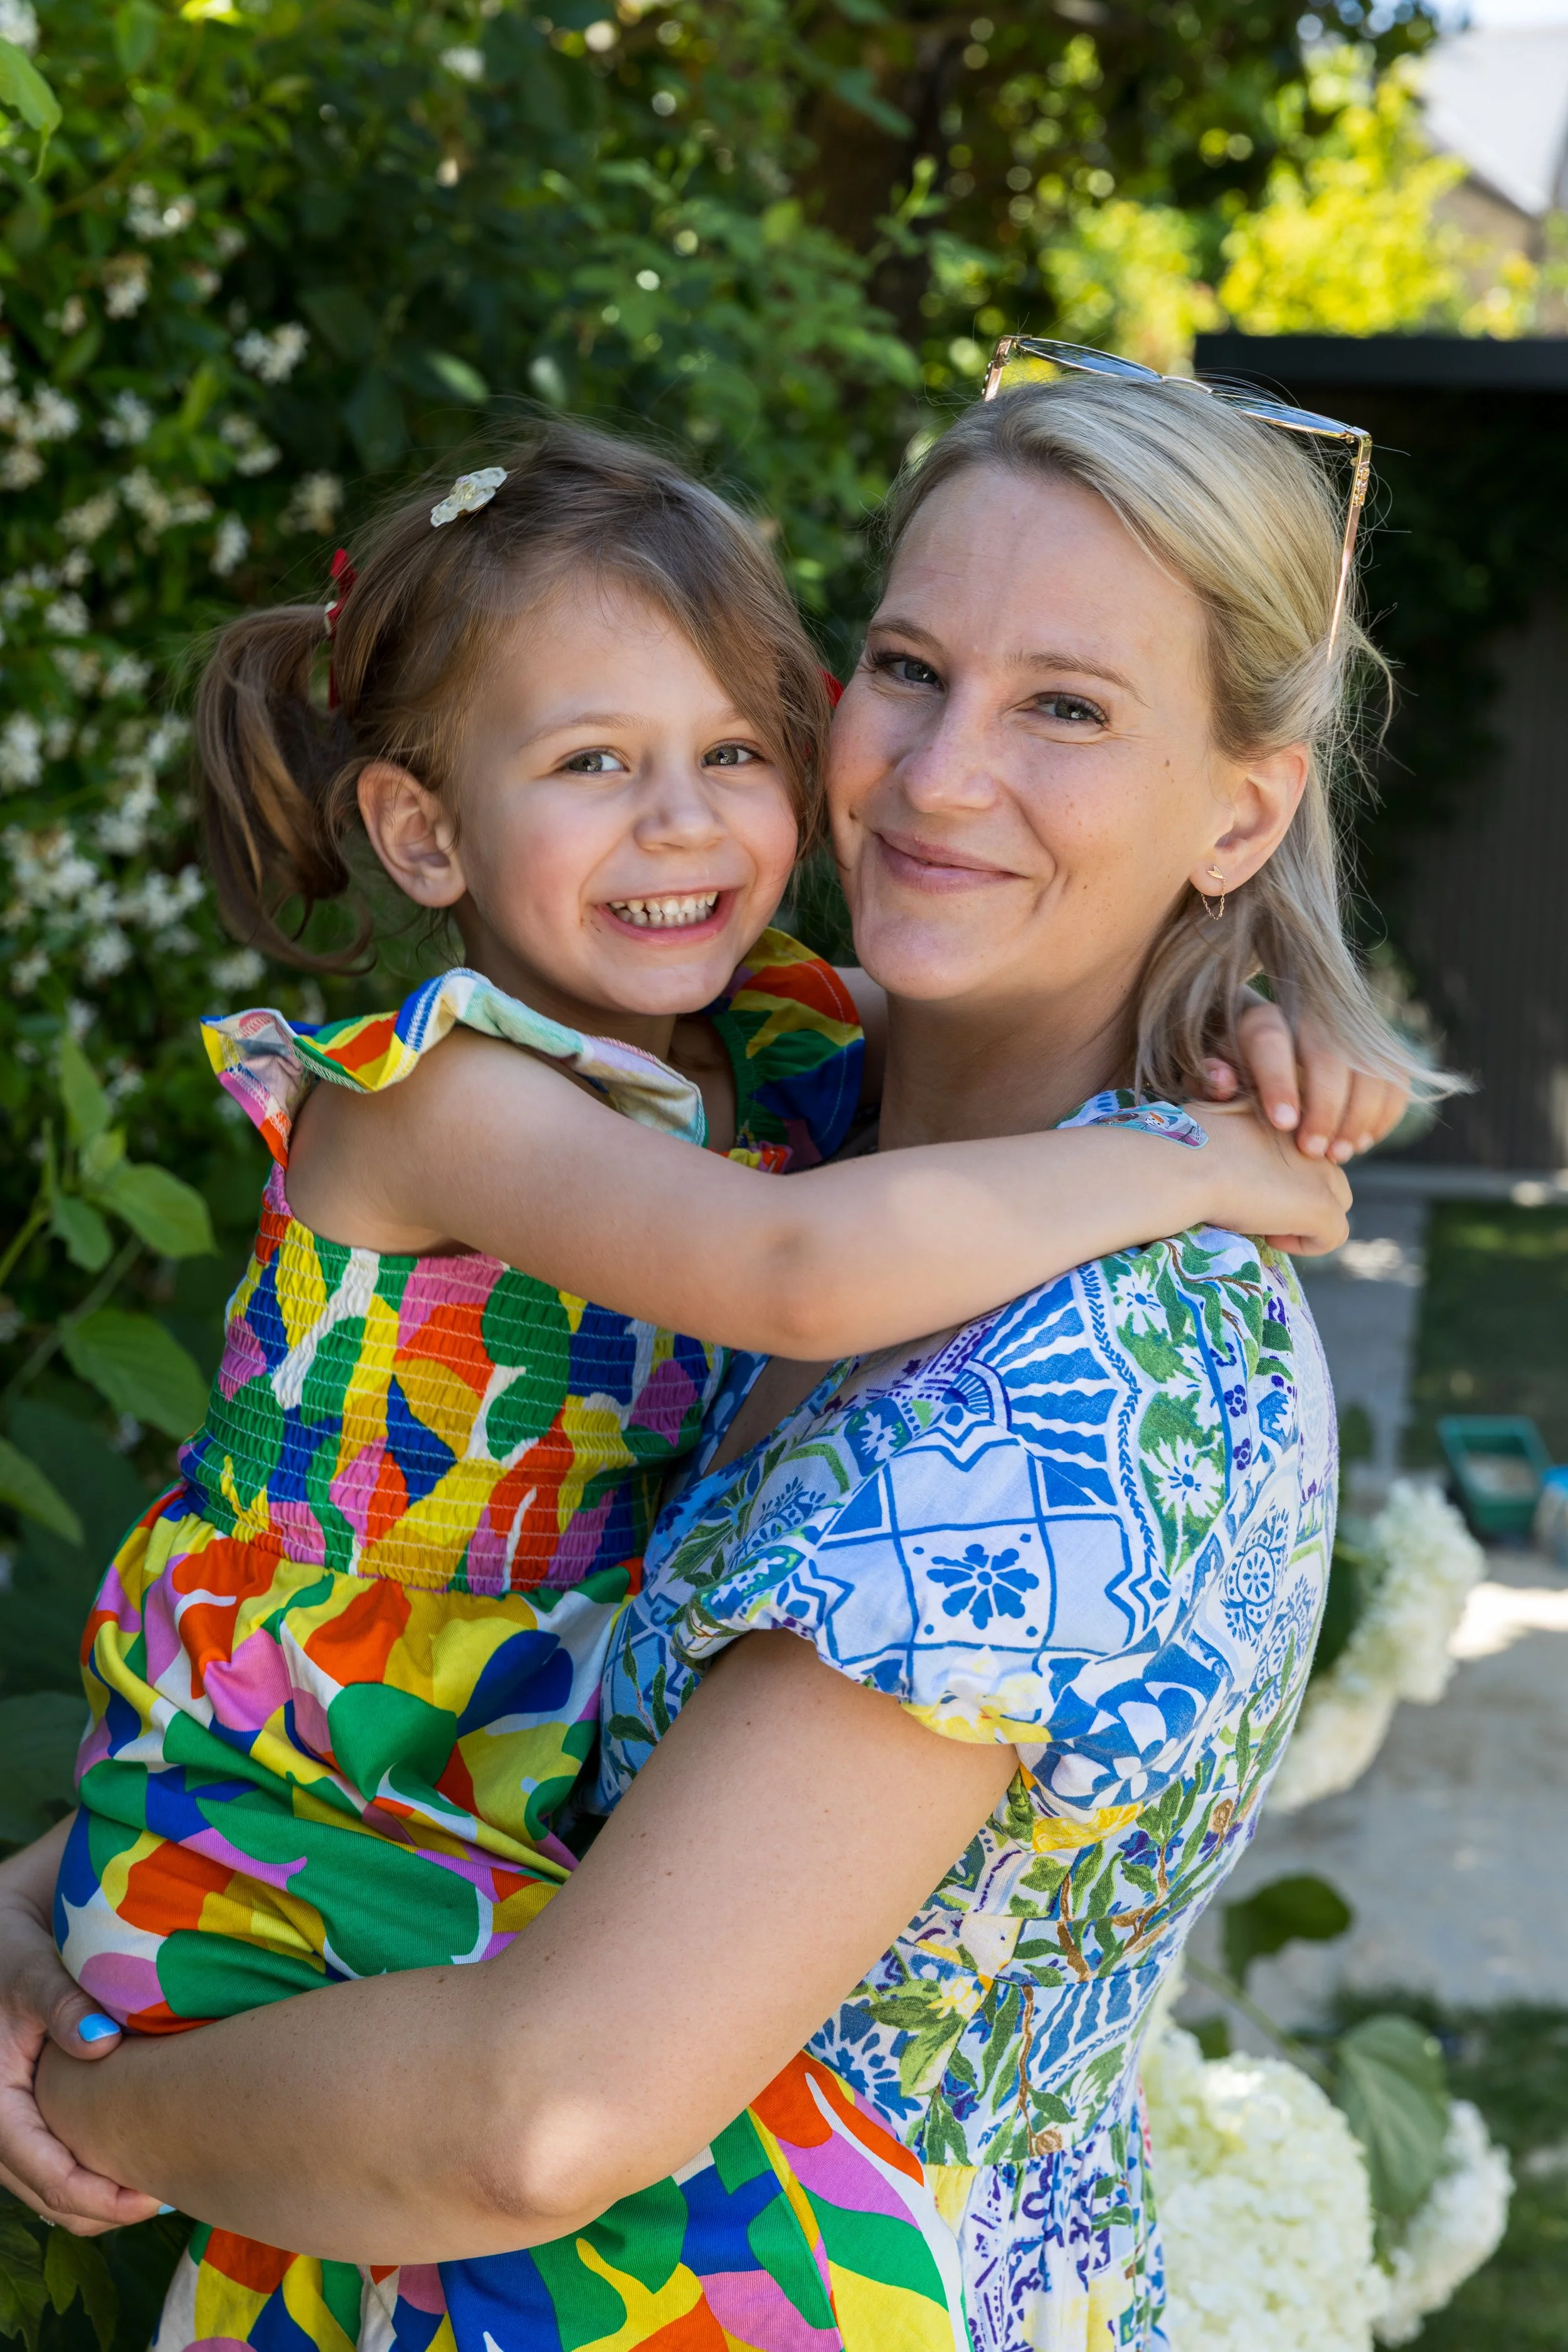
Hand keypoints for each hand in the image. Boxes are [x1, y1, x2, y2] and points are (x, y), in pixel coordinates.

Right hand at [0, 1826, 159, 2232]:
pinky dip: (93, 2171)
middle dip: (105, 2207)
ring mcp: (13, 2120)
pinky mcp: (30, 2110)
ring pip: (51, 2185)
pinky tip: (138, 2157)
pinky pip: (55, 2159)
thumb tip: (101, 2043)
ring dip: (100, 2195)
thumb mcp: (30, 1969)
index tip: (151, 2199)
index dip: (95, 2196)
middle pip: (49, 2193)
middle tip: (173, 2194)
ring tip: (164, 2183)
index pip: (44, 2173)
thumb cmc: (13, 1946)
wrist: (4, 1931)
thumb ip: (60, 2004)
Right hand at [1187, 1098, 1350, 1255]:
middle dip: (1297, 1193)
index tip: (1245, 1178)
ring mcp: (1322, 1171)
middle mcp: (1314, 1135)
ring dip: (1301, 1217)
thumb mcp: (1217, 1120)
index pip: (1303, 1145)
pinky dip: (1304, 1244)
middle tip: (1254, 1203)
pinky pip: (1333, 1236)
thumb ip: (1241, 1130)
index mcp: (1291, 1110)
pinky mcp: (1321, 1206)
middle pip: (1325, 1173)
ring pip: (1335, 1203)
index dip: (1279, 1169)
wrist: (1183, 1164)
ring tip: (1259, 1220)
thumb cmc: (1181, 1143)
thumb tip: (1234, 1153)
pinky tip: (1267, 1234)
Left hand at [1205, 997, 1408, 1164]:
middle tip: (1312, 1151)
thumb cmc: (1228, 1076)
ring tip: (1338, 1155)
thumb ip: (1210, 1077)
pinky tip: (1363, 1142)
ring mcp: (1347, 1031)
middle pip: (1329, 1053)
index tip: (1283, 1123)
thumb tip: (1222, 1081)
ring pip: (1368, 1066)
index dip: (1280, 1080)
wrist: (1261, 1062)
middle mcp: (1307, 1017)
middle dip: (1326, 1106)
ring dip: (1359, 1114)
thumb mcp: (1209, 1076)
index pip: (1271, 1039)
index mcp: (1260, 1020)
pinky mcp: (1376, 1052)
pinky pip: (1394, 1078)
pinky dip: (1385, 1112)